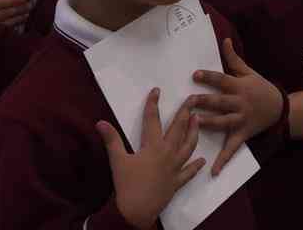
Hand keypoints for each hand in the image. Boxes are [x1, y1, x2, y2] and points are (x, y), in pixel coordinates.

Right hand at [99, 89, 203, 228]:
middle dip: (185, 112)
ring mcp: (174, 168)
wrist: (136, 211)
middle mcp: (167, 154)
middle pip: (178, 129)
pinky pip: (189, 172)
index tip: (157, 91)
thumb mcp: (117, 161)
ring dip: (194, 132)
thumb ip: (111, 140)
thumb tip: (100, 122)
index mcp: (153, 146)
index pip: (152, 120)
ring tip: (198, 120)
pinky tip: (202, 160)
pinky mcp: (176, 182)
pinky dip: (196, 166)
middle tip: (192, 99)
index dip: (153, 104)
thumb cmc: (126, 185)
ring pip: (188, 146)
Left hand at [193, 39, 283, 175]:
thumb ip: (234, 59)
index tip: (194, 75)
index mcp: (240, 87)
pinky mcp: (242, 135)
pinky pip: (232, 148)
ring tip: (194, 123)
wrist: (279, 108)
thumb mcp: (249, 72)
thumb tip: (225, 39)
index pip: (222, 80)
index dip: (209, 77)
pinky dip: (223, 160)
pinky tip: (213, 170)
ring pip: (223, 122)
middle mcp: (240, 103)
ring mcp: (241, 120)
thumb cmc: (260, 87)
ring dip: (209, 123)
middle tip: (188, 101)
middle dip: (204, 101)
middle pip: (220, 102)